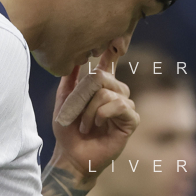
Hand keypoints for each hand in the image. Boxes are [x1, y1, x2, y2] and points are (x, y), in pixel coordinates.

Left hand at [47, 48, 138, 182]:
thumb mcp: (64, 102)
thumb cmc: (67, 131)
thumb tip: (75, 59)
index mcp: (102, 88)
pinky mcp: (131, 121)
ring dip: (90, 109)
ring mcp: (126, 107)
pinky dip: (103, 114)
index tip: (114, 40)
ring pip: (109, 93)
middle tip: (75, 113)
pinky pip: (120, 106)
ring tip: (84, 124)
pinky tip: (97, 124)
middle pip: (104, 78)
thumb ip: (70, 81)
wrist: (71, 155)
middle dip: (84, 95)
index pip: (109, 65)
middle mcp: (117, 94)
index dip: (112, 52)